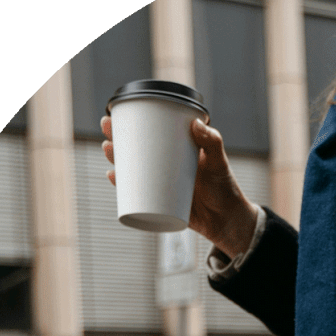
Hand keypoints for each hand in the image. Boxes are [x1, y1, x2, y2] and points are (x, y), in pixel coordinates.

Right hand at [99, 115, 258, 257]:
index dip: (134, 123)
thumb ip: (213, 142)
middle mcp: (166, 166)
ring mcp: (162, 184)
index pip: (152, 132)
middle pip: (137, 149)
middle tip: (108, 131)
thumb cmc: (226, 189)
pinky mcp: (160, 203)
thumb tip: (195, 124)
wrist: (228, 222)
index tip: (121, 113)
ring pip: (134, 170)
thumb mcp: (219, 163)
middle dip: (118, 138)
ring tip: (109, 151)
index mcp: (178, 151)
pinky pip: (137, 193)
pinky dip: (124, 186)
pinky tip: (113, 177)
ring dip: (117, 159)